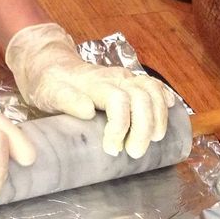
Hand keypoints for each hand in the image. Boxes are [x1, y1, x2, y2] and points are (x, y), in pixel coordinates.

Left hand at [5, 23, 175, 158]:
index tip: (112, 149)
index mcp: (96, 83)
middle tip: (136, 153)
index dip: (121, 126)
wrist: (50, 65)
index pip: (119, 100)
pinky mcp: (129, 82)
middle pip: (142, 97)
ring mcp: (124, 78)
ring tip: (156, 139)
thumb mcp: (49, 93)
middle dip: (144, 127)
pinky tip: (171, 108)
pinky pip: (153, 85)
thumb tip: (87, 110)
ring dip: (159, 116)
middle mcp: (115, 78)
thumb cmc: (48, 83)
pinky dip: (165, 96)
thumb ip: (66, 100)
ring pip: (152, 90)